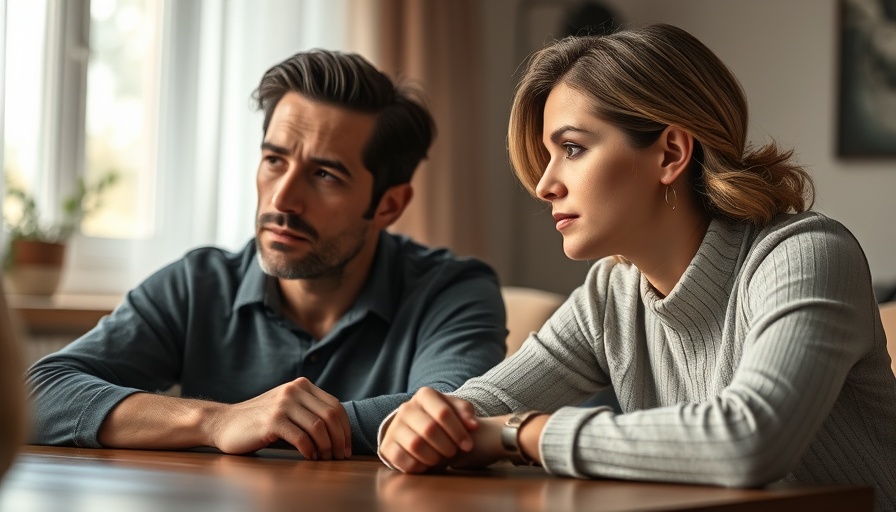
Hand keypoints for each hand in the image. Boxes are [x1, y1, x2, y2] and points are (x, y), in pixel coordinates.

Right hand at [207, 377, 350, 459]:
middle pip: (330, 416)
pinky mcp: (272, 421)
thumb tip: (339, 431)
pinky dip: (309, 450)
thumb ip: (308, 409)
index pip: (335, 406)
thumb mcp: (287, 406)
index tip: (346, 447)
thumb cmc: (259, 420)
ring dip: (326, 447)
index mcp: (301, 386)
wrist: (224, 422)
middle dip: (339, 440)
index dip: (345, 429)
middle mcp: (294, 390)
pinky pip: (301, 437)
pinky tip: (309, 457)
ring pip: (318, 426)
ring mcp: (283, 404)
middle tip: (339, 457)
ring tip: (325, 459)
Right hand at [379, 387, 506, 472]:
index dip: (458, 432)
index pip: (443, 412)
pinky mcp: (386, 446)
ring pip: (415, 444)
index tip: (468, 445)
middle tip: (453, 452)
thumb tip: (472, 425)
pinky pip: (401, 459)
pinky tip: (427, 465)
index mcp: (425, 395)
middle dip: (446, 445)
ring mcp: (394, 427)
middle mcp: (406, 408)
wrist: (416, 428)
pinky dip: (418, 466)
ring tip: (441, 458)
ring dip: (433, 457)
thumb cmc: (441, 419)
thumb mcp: (455, 409)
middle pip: (429, 429)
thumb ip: (465, 413)